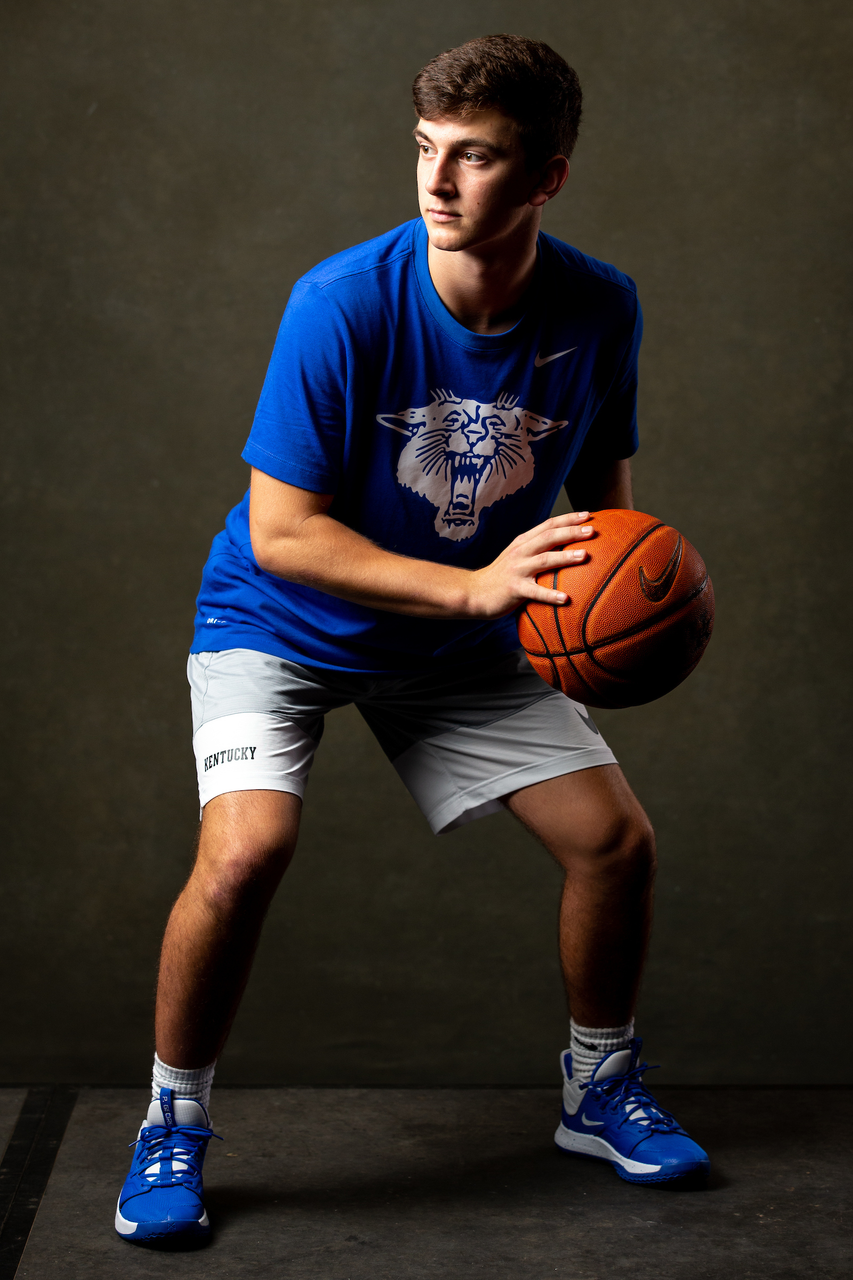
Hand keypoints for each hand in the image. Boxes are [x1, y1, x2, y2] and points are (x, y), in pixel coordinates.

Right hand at [466, 512, 594, 617]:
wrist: (474, 593)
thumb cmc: (501, 577)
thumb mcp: (517, 557)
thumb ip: (537, 550)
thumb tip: (565, 548)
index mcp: (523, 543)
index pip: (548, 525)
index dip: (568, 518)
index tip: (588, 515)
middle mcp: (521, 552)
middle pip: (549, 537)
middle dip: (571, 532)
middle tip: (592, 530)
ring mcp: (517, 570)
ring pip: (544, 560)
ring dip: (565, 557)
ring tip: (584, 555)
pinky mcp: (514, 589)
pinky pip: (535, 592)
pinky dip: (551, 595)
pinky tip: (566, 599)